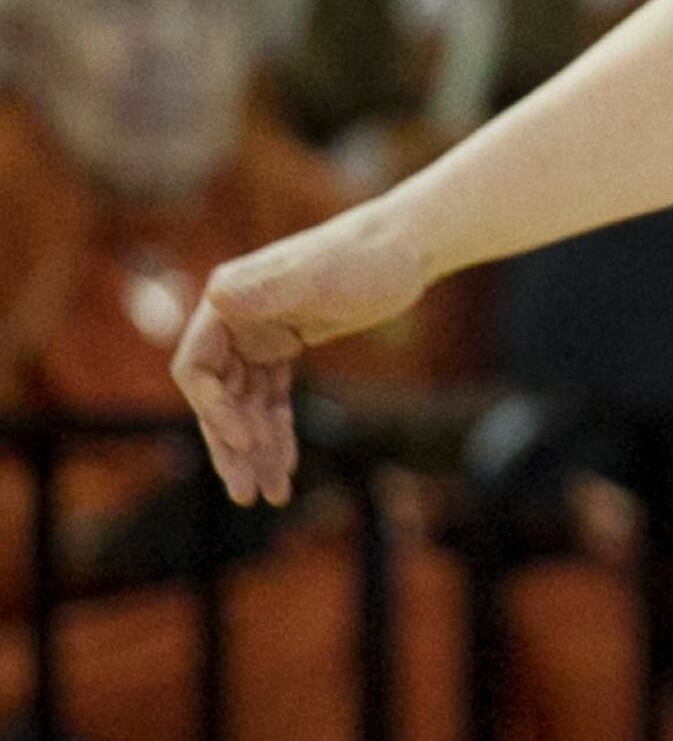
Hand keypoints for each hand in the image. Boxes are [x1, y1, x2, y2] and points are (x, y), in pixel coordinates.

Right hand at [171, 203, 432, 509]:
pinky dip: (278, 432)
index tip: (244, 443)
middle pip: (219, 397)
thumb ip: (272, 287)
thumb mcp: (322, 275)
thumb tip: (219, 297)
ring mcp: (259, 335)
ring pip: (247, 405)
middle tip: (245, 494)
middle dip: (232, 447)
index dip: (213, 411)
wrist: (408, 247)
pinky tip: (286, 466)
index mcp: (228, 300)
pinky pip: (272, 399)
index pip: (196, 369)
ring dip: (257, 449)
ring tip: (272, 494)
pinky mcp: (287, 347)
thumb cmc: (366, 257)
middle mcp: (234, 319)